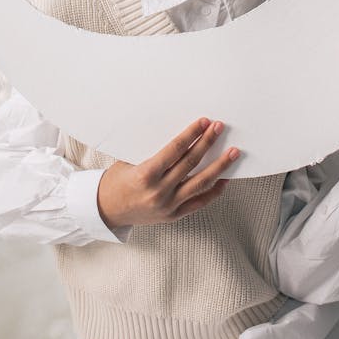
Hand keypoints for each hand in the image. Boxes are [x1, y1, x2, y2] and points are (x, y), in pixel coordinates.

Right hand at [96, 117, 239, 229]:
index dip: (192, 134)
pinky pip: (199, 203)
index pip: (175, 150)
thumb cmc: (116, 180)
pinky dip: (213, 191)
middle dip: (207, 143)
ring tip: (233, 153)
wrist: (106, 210)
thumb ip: (155, 153)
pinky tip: (224, 179)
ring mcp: (168, 206)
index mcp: (146, 174)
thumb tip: (181, 135)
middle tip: (220, 128)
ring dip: (219, 166)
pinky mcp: (173, 216)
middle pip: (190, 163)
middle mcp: (159, 191)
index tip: (204, 122)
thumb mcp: (129, 161)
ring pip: (200, 184)